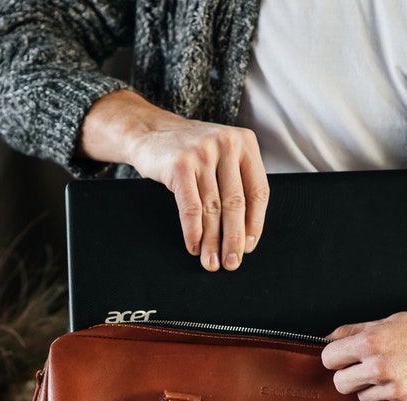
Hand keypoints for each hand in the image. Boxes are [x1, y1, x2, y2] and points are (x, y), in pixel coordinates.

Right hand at [79, 90, 269, 270]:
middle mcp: (227, 144)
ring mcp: (203, 153)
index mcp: (245, 143)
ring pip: (212, 209)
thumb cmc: (188, 150)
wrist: (149, 131)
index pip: (258, 191)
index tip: (249, 246)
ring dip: (212, 241)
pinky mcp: (180, 164)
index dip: (255, 224)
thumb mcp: (220, 155)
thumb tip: (244, 233)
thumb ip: (236, 180)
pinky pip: (191, 207)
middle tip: (232, 262)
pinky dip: (193, 231)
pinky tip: (193, 246)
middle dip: (234, 239)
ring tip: (211, 261)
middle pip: (236, 203)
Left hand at [320, 309, 406, 400]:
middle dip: (349, 376)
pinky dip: (394, 398)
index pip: (328, 359)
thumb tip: (329, 338)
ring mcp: (395, 390)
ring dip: (373, 388)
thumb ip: (355, 331)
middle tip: (366, 368)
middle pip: (340, 384)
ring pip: (362, 398)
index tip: (343, 357)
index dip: (336, 357)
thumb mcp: (389, 320)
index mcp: (371, 343)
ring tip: (394, 373)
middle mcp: (380, 368)